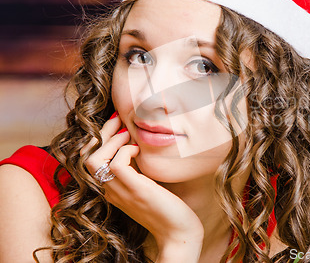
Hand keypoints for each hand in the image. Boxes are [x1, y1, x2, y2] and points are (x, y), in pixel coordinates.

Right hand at [81, 113, 203, 261]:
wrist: (179, 232)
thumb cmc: (167, 207)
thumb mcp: (146, 183)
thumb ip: (137, 168)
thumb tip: (136, 141)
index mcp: (111, 189)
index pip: (90, 160)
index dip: (99, 138)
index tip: (115, 123)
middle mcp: (111, 191)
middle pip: (87, 157)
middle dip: (102, 132)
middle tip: (119, 120)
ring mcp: (121, 192)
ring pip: (95, 160)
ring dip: (113, 140)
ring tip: (130, 136)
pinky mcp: (137, 191)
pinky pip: (117, 164)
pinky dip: (127, 150)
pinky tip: (139, 150)